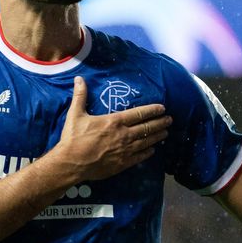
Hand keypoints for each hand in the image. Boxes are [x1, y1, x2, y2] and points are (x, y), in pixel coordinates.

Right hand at [53, 76, 171, 180]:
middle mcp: (124, 135)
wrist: (71, 163)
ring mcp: (125, 150)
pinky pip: (140, 157)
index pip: (139, 113)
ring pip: (146, 142)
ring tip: (165, 133)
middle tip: (169, 120)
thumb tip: (79, 78)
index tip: (162, 108)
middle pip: (147, 127)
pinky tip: (153, 150)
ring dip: (157, 136)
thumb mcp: (75, 114)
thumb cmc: (73, 138)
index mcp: (114, 121)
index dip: (152, 110)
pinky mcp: (123, 163)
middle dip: (160, 122)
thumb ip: (80, 96)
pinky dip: (148, 152)